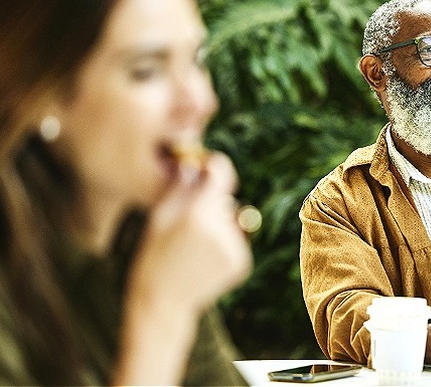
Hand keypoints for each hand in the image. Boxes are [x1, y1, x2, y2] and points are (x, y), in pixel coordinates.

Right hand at [128, 152, 251, 315]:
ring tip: (193, 247)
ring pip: (232, 221)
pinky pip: (237, 241)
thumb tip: (196, 163)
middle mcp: (220, 228)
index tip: (208, 170)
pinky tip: (204, 259)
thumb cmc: (154, 254)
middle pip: (225, 199)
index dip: (216, 168)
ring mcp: (234, 247)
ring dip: (219, 226)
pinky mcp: (242, 263)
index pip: (221, 173)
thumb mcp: (159, 217)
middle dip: (211, 204)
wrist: (162, 301)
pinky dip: (225, 245)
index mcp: (197, 213)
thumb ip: (180, 186)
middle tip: (187, 225)